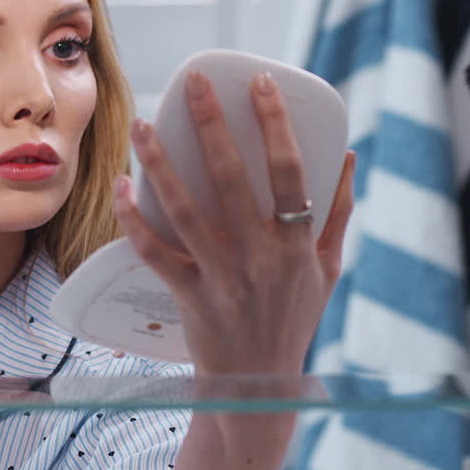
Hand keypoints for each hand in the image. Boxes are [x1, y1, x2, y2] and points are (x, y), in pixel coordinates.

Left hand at [113, 71, 355, 375]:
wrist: (258, 385)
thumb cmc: (294, 319)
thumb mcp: (328, 268)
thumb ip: (338, 212)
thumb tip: (347, 156)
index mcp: (297, 244)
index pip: (289, 171)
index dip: (275, 123)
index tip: (259, 83)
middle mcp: (259, 257)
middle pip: (230, 178)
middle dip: (210, 123)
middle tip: (193, 83)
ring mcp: (220, 276)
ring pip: (183, 209)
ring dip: (160, 162)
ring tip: (142, 123)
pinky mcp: (188, 295)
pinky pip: (152, 251)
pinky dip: (133, 217)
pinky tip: (122, 184)